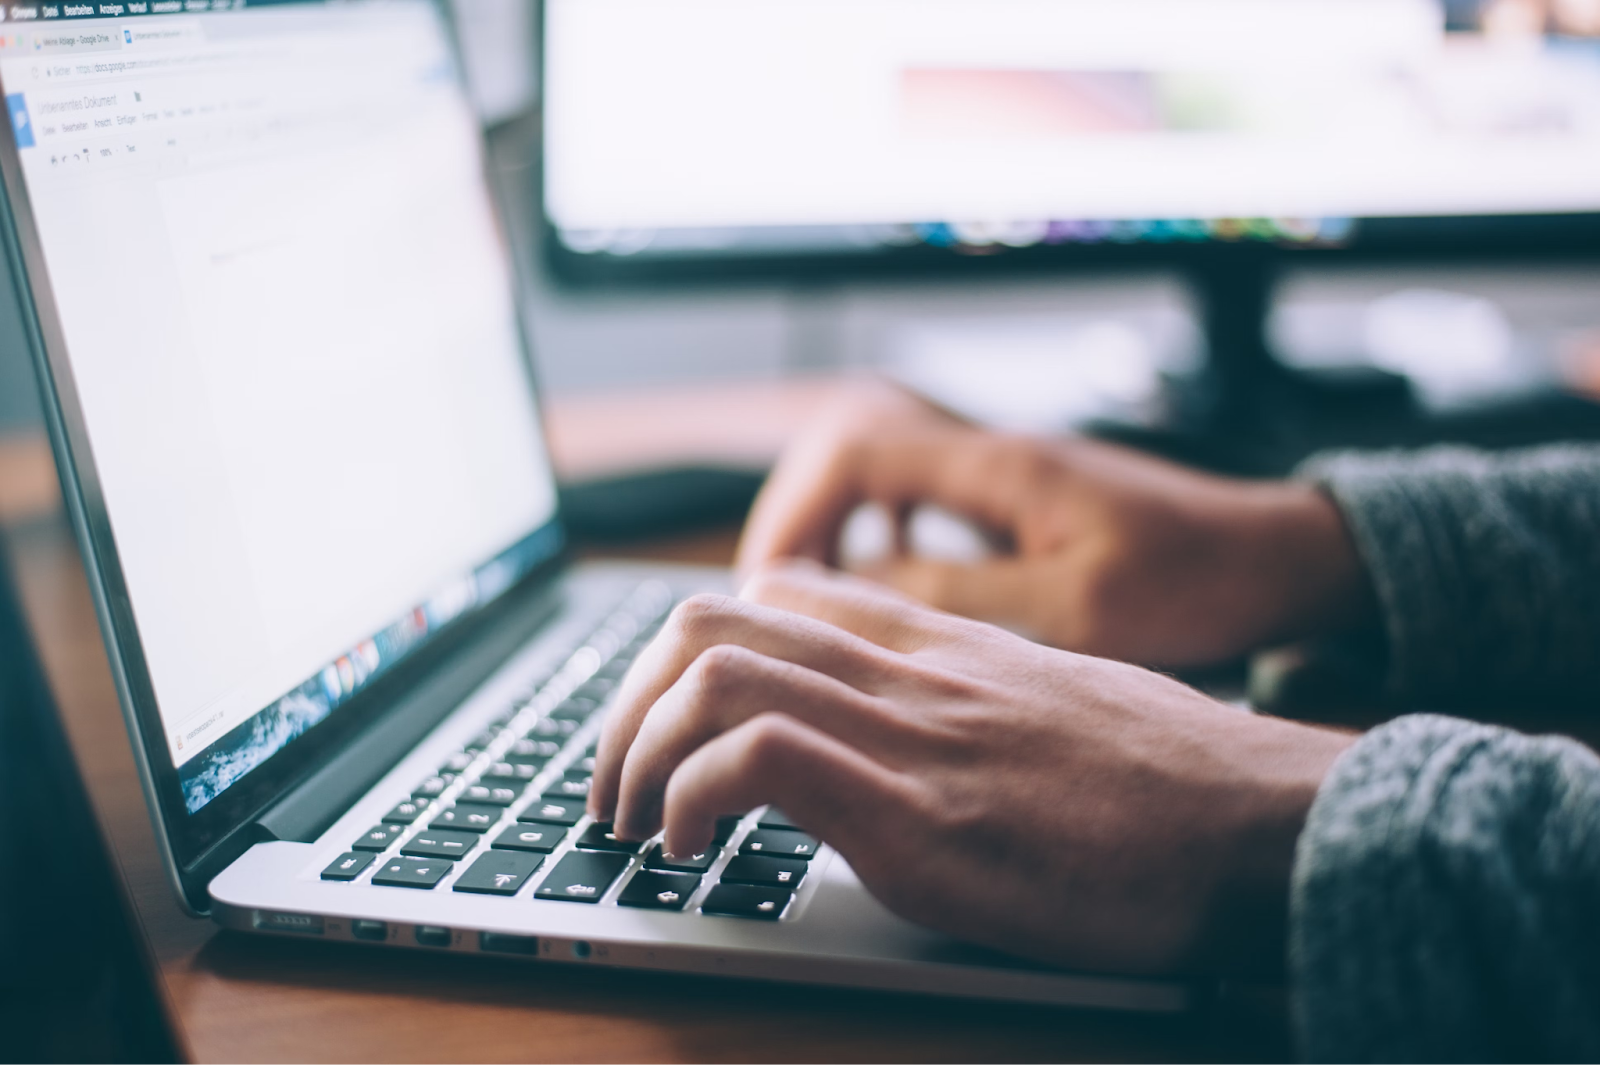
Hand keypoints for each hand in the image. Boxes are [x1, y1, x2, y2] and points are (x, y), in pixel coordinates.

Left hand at [590, 562, 1354, 975]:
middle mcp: (912, 670)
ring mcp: (913, 735)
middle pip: (712, 619)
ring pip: (713, 671)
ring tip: (632, 823)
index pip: (777, 593)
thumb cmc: (1178, 783)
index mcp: (942, 644)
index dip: (689, 652)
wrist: (1271, 823)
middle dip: (627, 702)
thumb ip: (970, 700)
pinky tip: (691, 851)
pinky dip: (691, 798)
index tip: (667, 724)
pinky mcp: (922, 817)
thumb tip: (911, 737)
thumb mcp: (1059, 708)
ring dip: (635, 750)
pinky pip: (759, 758)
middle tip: (614, 783)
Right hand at [736, 381, 1374, 667]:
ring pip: (879, 470)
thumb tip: (855, 590)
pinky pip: (918, 496)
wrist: (1276, 558)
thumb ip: (961, 595)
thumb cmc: (1196, 581)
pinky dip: (881, 533)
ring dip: (834, 524)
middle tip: (774, 596)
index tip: (772, 584)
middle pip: (850, 447)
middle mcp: (991, 454)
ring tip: (812, 595)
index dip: (795, 511)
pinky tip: (885, 584)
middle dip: (798, 515)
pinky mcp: (1019, 500)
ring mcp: (1004, 473)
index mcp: (999, 466)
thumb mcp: (1076, 608)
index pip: (855, 449)